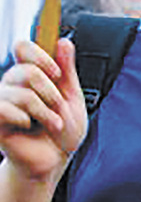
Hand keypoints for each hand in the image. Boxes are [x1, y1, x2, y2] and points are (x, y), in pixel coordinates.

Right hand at [0, 39, 86, 179]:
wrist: (55, 160)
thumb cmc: (62, 130)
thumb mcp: (72, 98)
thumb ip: (67, 71)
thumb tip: (63, 41)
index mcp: (30, 76)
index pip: (22, 48)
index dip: (39, 55)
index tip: (57, 73)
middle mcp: (12, 85)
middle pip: (25, 70)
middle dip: (50, 91)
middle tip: (58, 108)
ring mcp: (1, 102)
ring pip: (21, 93)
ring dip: (45, 111)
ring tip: (53, 124)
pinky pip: (3, 108)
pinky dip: (25, 118)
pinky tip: (29, 127)